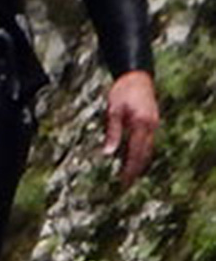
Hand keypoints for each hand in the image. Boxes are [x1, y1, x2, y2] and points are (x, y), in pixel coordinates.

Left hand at [103, 70, 158, 187]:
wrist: (137, 74)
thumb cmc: (123, 90)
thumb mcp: (114, 110)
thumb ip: (112, 132)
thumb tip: (108, 153)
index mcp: (142, 124)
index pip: (136, 153)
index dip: (130, 170)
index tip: (123, 183)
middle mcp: (151, 126)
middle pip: (144, 155)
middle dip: (135, 171)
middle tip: (125, 186)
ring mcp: (153, 124)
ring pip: (147, 149)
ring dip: (138, 163)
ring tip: (128, 178)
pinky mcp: (151, 122)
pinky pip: (146, 142)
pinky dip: (139, 153)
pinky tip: (130, 161)